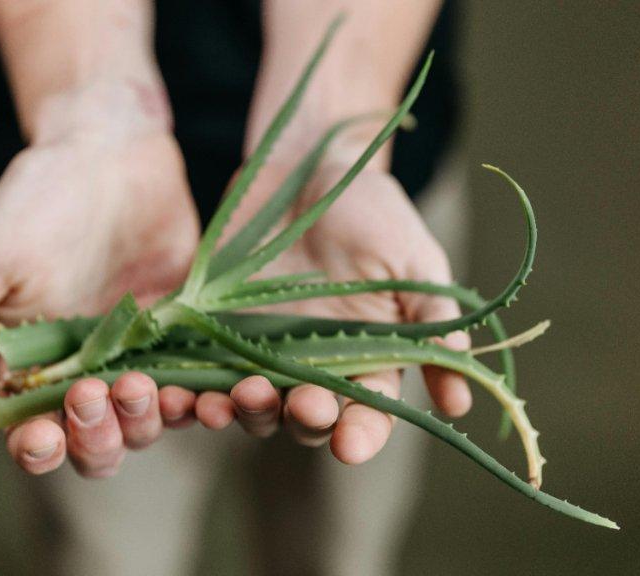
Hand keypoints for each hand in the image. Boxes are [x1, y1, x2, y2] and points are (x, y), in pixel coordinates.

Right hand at [0, 103, 200, 476]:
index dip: (40, 449)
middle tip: (98, 392)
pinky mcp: (188, 332)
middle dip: (98, 435)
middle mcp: (87, 371)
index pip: (34, 435)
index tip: (45, 434)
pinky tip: (215, 391)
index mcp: (32, 366)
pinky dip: (208, 397)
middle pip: (98, 443)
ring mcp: (141, 354)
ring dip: (150, 420)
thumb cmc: (34, 199)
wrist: (108, 146)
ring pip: (151, 421)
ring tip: (147, 387)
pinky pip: (202, 381)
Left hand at [192, 157, 471, 463]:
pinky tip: (179, 391)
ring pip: (251, 405)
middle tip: (301, 405)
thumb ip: (432, 322)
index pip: (367, 413)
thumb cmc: (370, 209)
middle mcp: (312, 365)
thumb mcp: (412, 260)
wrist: (306, 164)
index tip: (351, 445)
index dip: (361, 435)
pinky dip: (189, 390)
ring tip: (235, 400)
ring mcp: (260, 350)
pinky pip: (199, 372)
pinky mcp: (215, 329)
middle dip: (303, 420)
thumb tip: (461, 401)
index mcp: (367, 357)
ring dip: (243, 412)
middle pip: (306, 418)